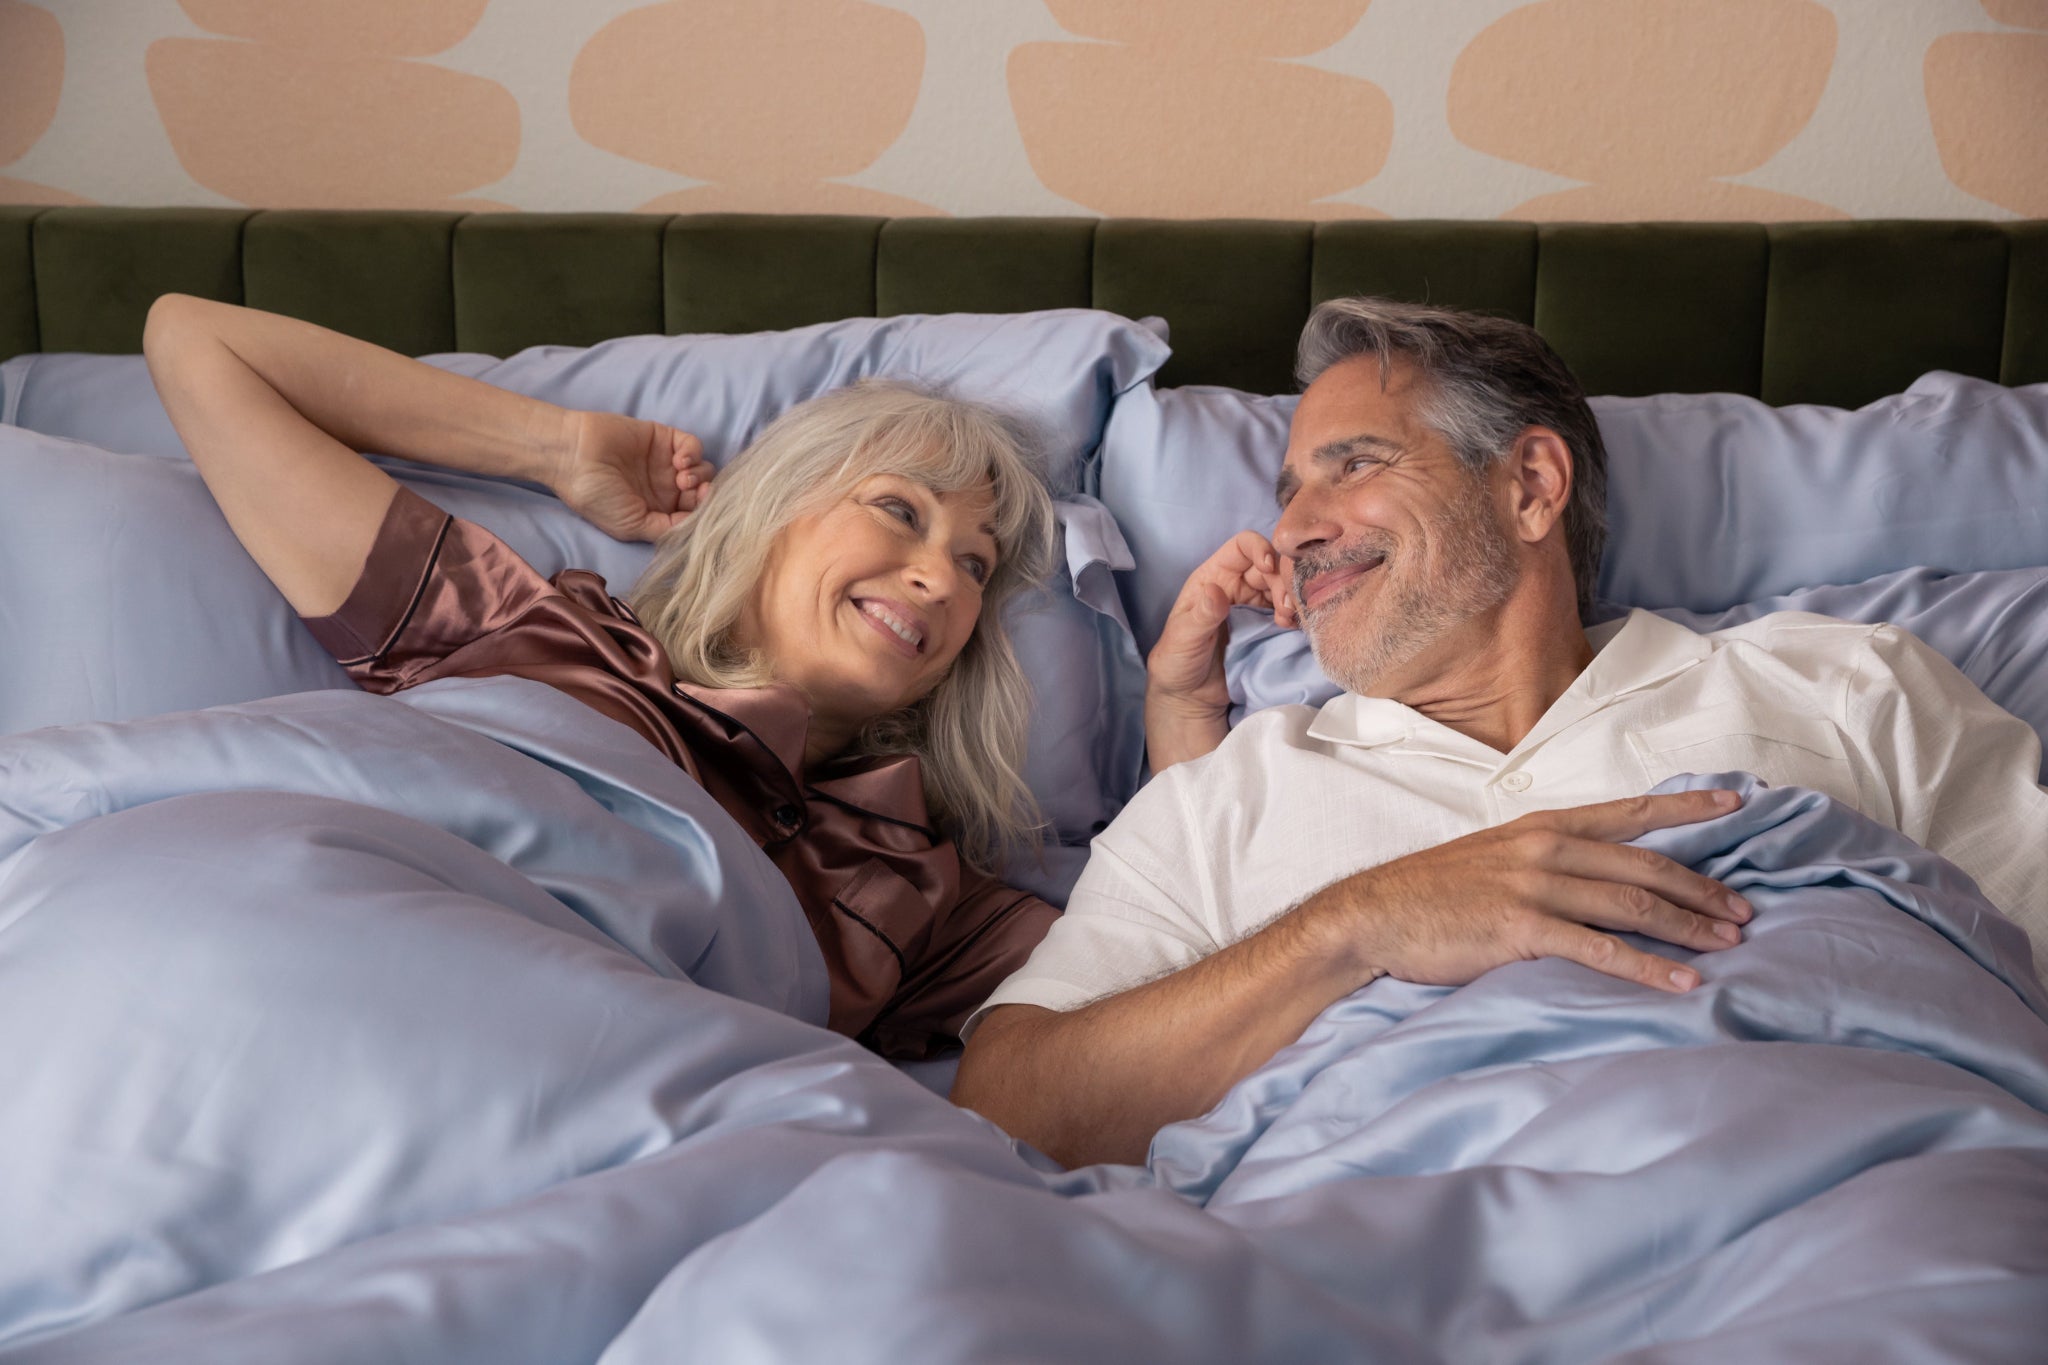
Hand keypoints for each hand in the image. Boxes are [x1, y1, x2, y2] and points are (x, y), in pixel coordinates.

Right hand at [551, 410, 712, 542]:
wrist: (573, 456)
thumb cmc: (596, 496)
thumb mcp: (631, 526)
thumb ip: (665, 530)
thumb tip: (696, 529)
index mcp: (658, 512)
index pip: (694, 515)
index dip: (704, 515)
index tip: (703, 515)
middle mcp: (666, 489)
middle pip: (703, 493)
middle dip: (706, 496)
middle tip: (696, 494)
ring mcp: (666, 463)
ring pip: (703, 470)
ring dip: (701, 476)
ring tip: (681, 479)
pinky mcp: (664, 438)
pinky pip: (693, 445)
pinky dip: (694, 453)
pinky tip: (680, 461)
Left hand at [1147, 531, 1298, 720]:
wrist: (1189, 697)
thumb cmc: (1177, 663)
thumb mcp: (1183, 639)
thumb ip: (1201, 616)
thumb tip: (1216, 591)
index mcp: (1213, 578)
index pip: (1241, 547)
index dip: (1259, 548)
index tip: (1270, 567)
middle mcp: (1236, 586)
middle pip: (1270, 566)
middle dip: (1283, 579)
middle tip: (1286, 607)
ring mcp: (1253, 606)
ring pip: (1282, 587)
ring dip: (1292, 598)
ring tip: (1289, 620)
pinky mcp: (1266, 627)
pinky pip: (1287, 612)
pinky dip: (1295, 615)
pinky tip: (1293, 627)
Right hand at [1333, 790, 1752, 993]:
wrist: (1373, 916)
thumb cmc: (1430, 893)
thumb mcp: (1491, 856)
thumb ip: (1542, 859)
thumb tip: (1589, 877)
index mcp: (1542, 826)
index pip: (1629, 812)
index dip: (1686, 808)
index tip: (1735, 804)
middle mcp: (1546, 848)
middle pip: (1645, 866)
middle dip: (1702, 890)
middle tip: (1744, 913)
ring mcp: (1534, 887)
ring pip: (1632, 906)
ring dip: (1689, 928)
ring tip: (1729, 946)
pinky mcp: (1521, 929)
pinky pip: (1599, 949)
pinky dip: (1646, 969)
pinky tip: (1680, 983)